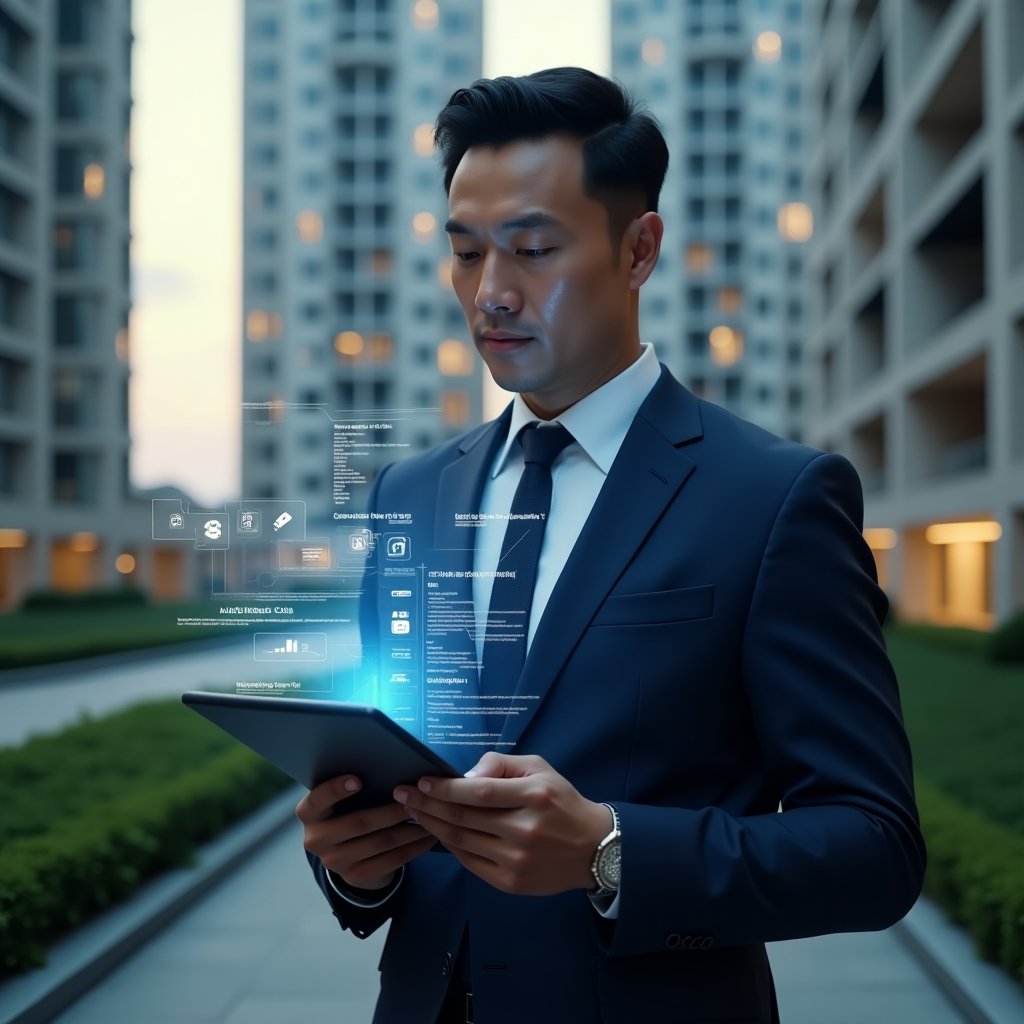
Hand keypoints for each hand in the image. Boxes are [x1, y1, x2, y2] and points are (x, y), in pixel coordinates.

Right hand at [296, 775, 435, 890]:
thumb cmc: (348, 811)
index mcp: (309, 814)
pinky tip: (428, 837)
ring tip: (429, 816)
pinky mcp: (355, 877)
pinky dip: (413, 847)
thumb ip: (352, 786)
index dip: (336, 790)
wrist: (346, 855)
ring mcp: (334, 862)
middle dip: (391, 810)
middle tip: (415, 799)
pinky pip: (391, 861)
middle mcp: (316, 840)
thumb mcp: (341, 800)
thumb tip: (388, 767)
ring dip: (409, 829)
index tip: (359, 779)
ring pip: (380, 842)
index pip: (318, 800)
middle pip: (359, 823)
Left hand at [393, 752, 610, 895]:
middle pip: (463, 818)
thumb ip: (501, 765)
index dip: (445, 788)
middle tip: (402, 795)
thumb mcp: (539, 768)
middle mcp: (524, 830)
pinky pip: (469, 862)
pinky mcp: (510, 882)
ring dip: (431, 825)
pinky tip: (436, 833)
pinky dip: (449, 846)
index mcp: (533, 796)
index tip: (421, 781)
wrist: (592, 847)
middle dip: (427, 805)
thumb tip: (464, 777)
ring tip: (412, 812)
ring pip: (461, 841)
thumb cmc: (561, 802)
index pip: (479, 793)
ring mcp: (516, 859)